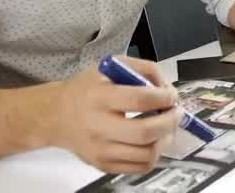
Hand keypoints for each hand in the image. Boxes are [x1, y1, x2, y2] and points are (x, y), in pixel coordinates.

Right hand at [39, 56, 180, 173]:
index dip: (164, 97)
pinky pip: (140, 167)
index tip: (171, 95)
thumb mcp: (111, 67)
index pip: (139, 99)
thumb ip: (144, 69)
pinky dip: (154, 154)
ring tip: (166, 127)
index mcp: (99, 97)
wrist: (58, 116)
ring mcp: (100, 150)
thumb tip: (168, 88)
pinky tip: (153, 140)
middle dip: (170, 122)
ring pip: (146, 154)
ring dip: (166, 139)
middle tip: (176, 113)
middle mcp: (97, 126)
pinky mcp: (103, 165)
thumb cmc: (88, 90)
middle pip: (145, 132)